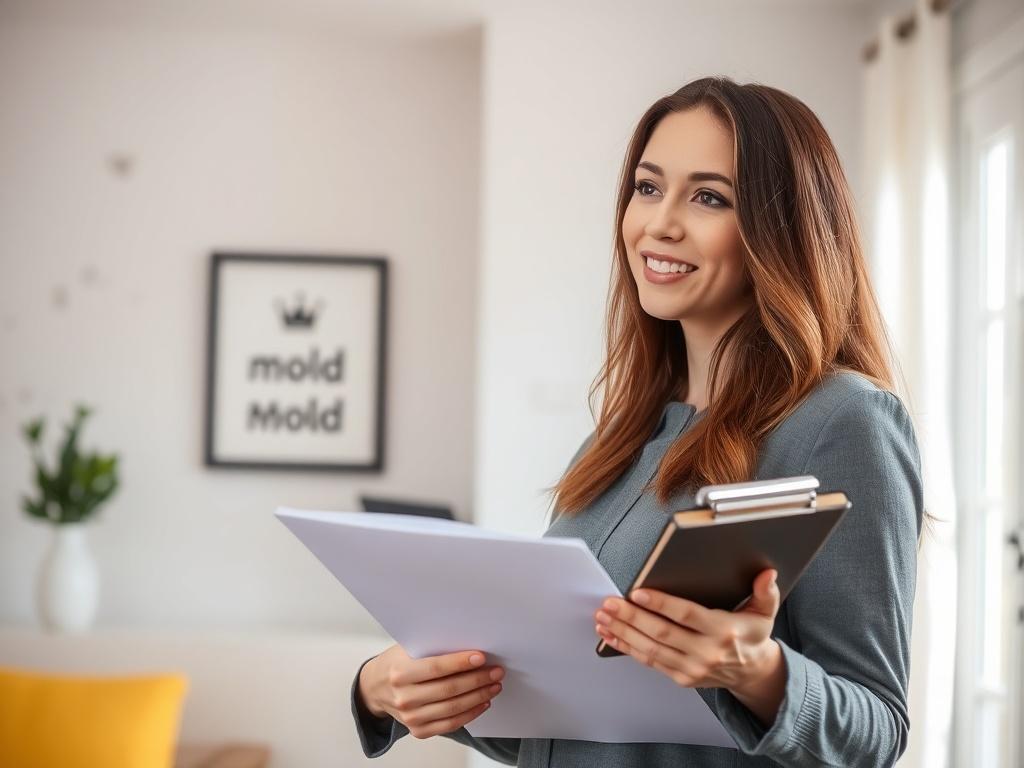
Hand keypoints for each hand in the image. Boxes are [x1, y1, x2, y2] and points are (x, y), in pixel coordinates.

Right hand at [357, 644, 505, 738]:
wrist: (375, 688)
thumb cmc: (396, 663)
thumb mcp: (407, 648)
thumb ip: (433, 647)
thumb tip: (468, 644)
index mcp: (400, 672)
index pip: (436, 668)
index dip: (460, 663)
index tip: (481, 657)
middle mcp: (404, 697)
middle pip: (449, 689)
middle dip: (477, 680)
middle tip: (496, 671)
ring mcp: (411, 717)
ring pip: (453, 709)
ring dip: (479, 696)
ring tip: (494, 685)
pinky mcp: (418, 730)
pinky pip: (450, 724)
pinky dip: (470, 713)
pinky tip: (483, 702)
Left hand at [594, 569, 782, 696]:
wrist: (753, 673)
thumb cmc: (752, 637)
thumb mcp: (765, 613)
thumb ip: (765, 592)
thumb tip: (768, 573)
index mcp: (723, 631)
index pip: (686, 615)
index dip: (660, 604)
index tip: (638, 592)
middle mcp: (706, 652)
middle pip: (661, 633)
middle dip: (631, 617)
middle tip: (610, 603)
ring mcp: (691, 668)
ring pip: (650, 649)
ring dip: (623, 632)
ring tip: (603, 618)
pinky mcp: (681, 678)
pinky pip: (649, 662)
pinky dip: (626, 648)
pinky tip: (610, 636)